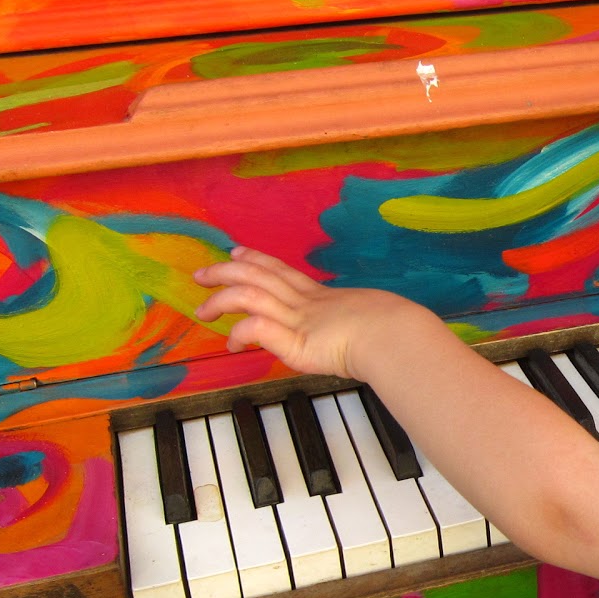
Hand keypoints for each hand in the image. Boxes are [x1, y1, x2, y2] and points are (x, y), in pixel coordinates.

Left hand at [193, 246, 404, 379]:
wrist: (395, 336)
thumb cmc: (393, 331)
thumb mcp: (370, 320)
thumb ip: (355, 324)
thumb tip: (365, 332)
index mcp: (321, 297)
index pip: (282, 271)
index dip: (257, 258)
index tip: (237, 251)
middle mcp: (305, 303)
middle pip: (258, 275)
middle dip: (226, 270)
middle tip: (203, 273)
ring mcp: (297, 320)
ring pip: (249, 295)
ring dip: (221, 299)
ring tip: (204, 310)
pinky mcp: (293, 341)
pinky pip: (255, 328)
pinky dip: (238, 333)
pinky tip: (233, 346)